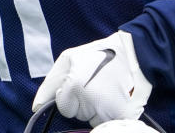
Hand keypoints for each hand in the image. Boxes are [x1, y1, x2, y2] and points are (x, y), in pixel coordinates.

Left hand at [32, 31, 152, 126]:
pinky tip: (117, 97)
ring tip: (108, 89)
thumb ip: (50, 83)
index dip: (70, 96)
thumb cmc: (101, 53)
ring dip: (97, 109)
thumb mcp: (70, 58)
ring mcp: (108, 111)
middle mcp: (90, 102)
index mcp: (75, 87)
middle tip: (97, 84)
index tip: (82, 82)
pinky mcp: (123, 116)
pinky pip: (108, 122)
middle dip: (83, 103)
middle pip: (78, 115)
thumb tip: (36, 107)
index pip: (63, 107)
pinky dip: (111, 113)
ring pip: (92, 120)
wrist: (138, 51)